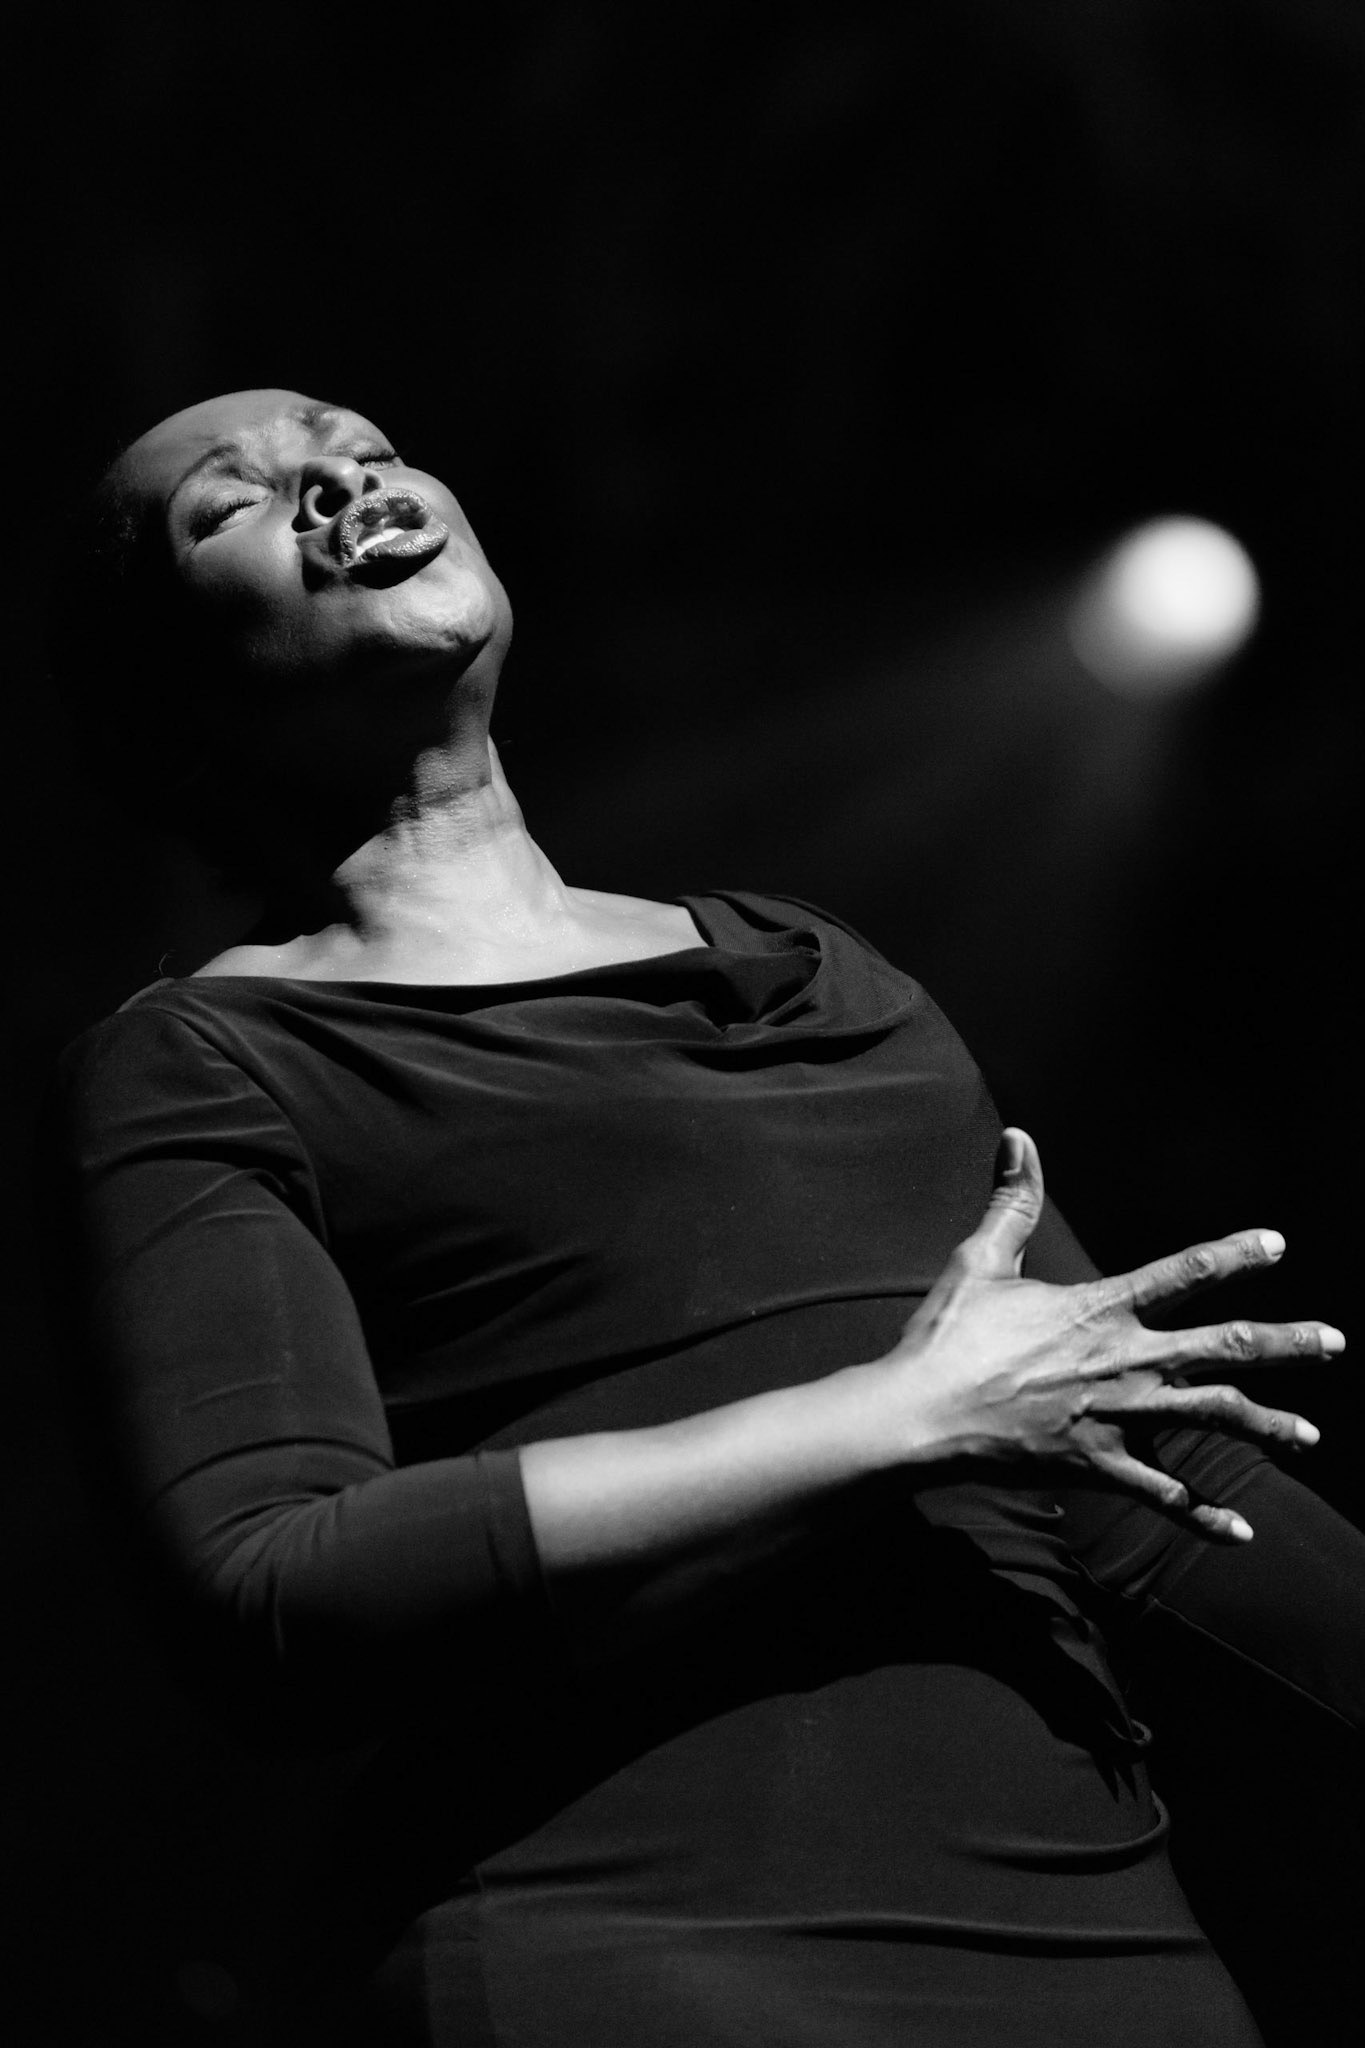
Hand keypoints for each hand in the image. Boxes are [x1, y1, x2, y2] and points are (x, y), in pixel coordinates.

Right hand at [877, 1129, 1344, 1539]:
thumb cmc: (949, 1337)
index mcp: (1100, 1308)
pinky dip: (1204, 1517)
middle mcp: (1123, 1361)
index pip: (1182, 1273)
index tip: (1276, 1244)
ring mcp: (1116, 1417)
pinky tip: (1240, 1533)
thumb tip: (1017, 1136)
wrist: (921, 1416)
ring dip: (1265, 1425)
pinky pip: (1164, 1494)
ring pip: (1210, 1419)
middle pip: (1221, 1349)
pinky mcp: (1098, 1465)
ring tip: (1308, 1436)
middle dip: (1284, 1343)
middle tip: (1334, 1342)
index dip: (1233, 1255)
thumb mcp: (982, 1259)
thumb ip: (1012, 1201)